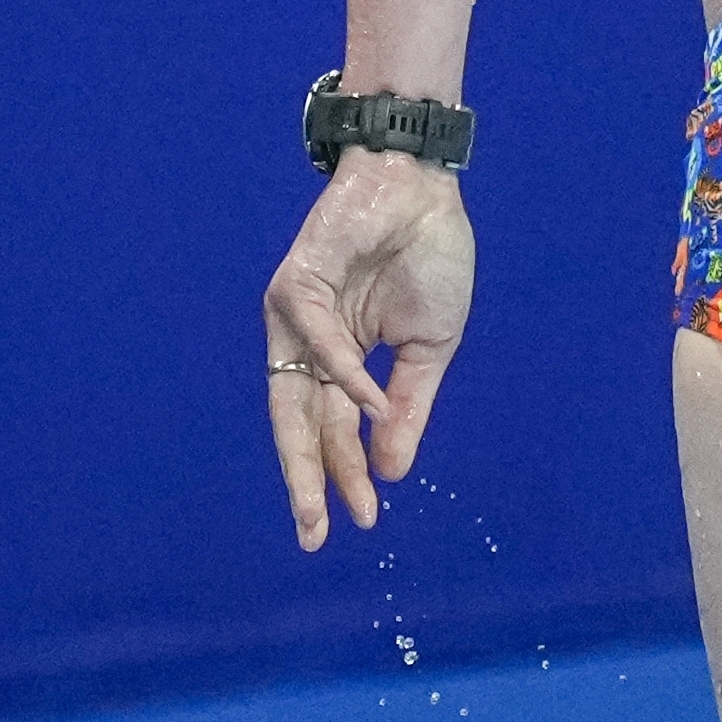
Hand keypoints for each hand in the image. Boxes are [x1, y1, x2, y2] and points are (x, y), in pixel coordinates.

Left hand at [262, 147, 473, 549]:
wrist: (424, 187)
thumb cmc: (428, 257)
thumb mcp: (428, 348)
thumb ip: (407, 407)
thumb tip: (391, 472)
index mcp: (339, 359)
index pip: (334, 428)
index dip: (345, 474)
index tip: (364, 521)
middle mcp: (309, 344)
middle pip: (301, 423)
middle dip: (308, 481)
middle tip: (314, 535)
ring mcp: (298, 317)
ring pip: (293, 396)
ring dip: (311, 451)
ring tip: (328, 501)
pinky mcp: (296, 285)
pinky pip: (319, 343)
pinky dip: (345, 376)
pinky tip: (373, 406)